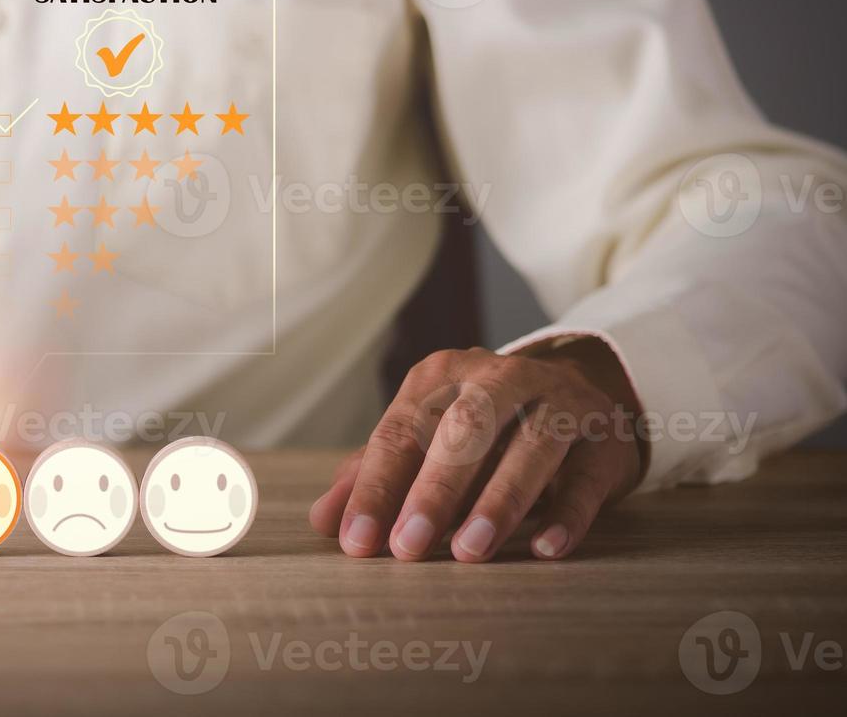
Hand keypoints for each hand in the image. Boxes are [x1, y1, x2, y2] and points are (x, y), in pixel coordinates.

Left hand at [309, 341, 644, 561]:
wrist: (577, 392)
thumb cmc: (482, 426)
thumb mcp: (426, 436)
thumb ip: (374, 473)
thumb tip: (324, 520)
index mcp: (441, 376)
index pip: (400, 432)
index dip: (375, 488)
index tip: (356, 541)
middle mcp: (499, 378)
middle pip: (464, 429)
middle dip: (433, 490)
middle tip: (407, 548)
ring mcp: (559, 403)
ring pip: (531, 446)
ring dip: (499, 501)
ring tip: (470, 552)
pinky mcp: (603, 440)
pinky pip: (586, 477)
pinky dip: (567, 513)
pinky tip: (546, 547)